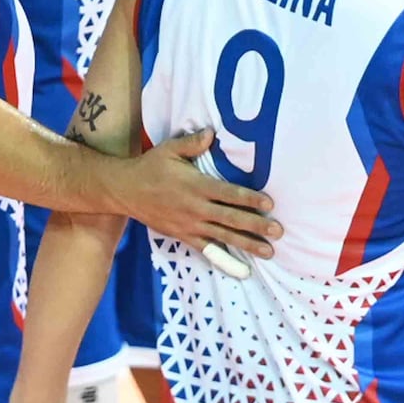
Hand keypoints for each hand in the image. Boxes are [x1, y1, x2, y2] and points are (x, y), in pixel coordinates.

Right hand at [119, 128, 282, 259]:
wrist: (125, 191)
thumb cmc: (150, 167)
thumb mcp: (169, 149)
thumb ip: (192, 143)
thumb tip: (211, 133)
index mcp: (196, 186)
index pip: (229, 194)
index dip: (250, 199)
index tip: (269, 204)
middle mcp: (196, 208)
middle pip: (231, 219)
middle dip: (256, 226)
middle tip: (278, 232)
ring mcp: (190, 225)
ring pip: (224, 237)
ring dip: (248, 245)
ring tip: (269, 252)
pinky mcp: (184, 237)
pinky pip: (208, 250)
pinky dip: (225, 260)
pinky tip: (242, 269)